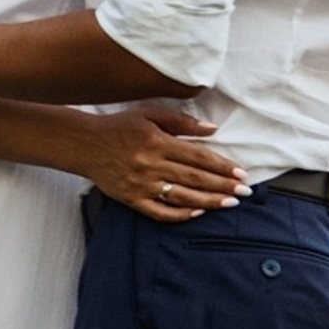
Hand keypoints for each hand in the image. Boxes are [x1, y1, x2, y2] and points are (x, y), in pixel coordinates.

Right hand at [81, 109, 246, 220]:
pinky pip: (161, 212)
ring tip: (230, 203)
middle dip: (224, 186)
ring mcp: (141, 184)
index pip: (198, 157)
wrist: (83, 144)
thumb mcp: (148, 114)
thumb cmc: (118, 126)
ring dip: (210, 201)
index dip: (223, 166)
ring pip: (183, 197)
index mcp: (157, 142)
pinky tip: (198, 212)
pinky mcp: (131, 199)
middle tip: (245, 192)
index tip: (241, 173)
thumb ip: (181, 121)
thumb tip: (212, 129)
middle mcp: (150, 164)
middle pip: (195, 179)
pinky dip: (182, 214)